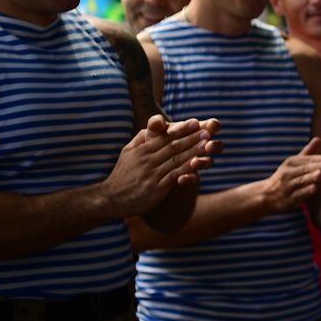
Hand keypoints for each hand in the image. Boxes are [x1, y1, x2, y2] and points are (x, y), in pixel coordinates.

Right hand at [104, 115, 219, 216]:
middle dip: (191, 138)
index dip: (181, 129)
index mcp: (141, 150)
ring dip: (193, 151)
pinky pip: (174, 176)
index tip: (196, 122)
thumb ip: (141, 139)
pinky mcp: (155, 188)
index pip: (164, 137)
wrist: (111, 199)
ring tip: (208, 144)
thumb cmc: (123, 174)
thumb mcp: (127, 152)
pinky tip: (198, 164)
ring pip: (176, 160)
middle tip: (208, 131)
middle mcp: (146, 160)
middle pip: (172, 147)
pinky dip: (187, 169)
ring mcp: (151, 174)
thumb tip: (154, 125)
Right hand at [261, 137, 320, 212]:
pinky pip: (297, 194)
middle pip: (304, 169)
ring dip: (310, 177)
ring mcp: (287, 186)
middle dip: (316, 167)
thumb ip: (308, 152)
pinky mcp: (288, 199)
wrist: (267, 195)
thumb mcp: (294, 163)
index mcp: (291, 162)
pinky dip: (305, 191)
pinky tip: (314, 189)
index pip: (307, 160)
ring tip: (320, 174)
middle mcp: (288, 173)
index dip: (319, 159)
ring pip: (300, 181)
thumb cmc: (286, 176)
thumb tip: (319, 139)